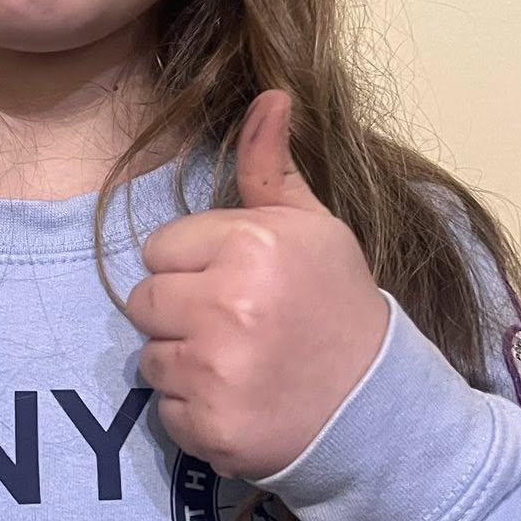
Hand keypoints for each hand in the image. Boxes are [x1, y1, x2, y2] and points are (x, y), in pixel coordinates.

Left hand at [123, 89, 390, 483]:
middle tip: (231, 326)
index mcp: (250, 246)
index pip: (159, 249)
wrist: (377, 406)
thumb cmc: (338, 306)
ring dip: (183, 364)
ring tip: (237, 364)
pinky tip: (239, 401)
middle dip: (178, 314)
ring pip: (150, 359)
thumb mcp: (313, 229)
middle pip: (143, 303)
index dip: (192, 267)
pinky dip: (196, 411)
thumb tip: (269, 94)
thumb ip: (271, 169)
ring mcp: (215, 371)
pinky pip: (167, 411)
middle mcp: (226, 306)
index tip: (234, 283)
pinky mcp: (210, 426)